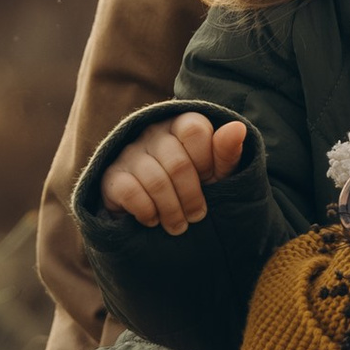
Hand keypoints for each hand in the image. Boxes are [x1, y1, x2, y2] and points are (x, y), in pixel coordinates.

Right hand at [100, 112, 249, 232]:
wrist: (157, 213)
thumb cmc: (195, 185)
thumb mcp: (218, 173)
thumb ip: (227, 152)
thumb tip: (237, 128)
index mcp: (180, 124)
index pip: (195, 130)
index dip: (207, 162)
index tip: (210, 180)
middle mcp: (152, 133)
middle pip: (178, 164)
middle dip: (192, 198)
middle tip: (196, 218)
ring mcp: (129, 153)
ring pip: (155, 181)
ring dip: (172, 211)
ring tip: (178, 226)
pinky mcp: (112, 175)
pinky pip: (130, 192)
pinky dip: (147, 212)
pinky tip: (153, 219)